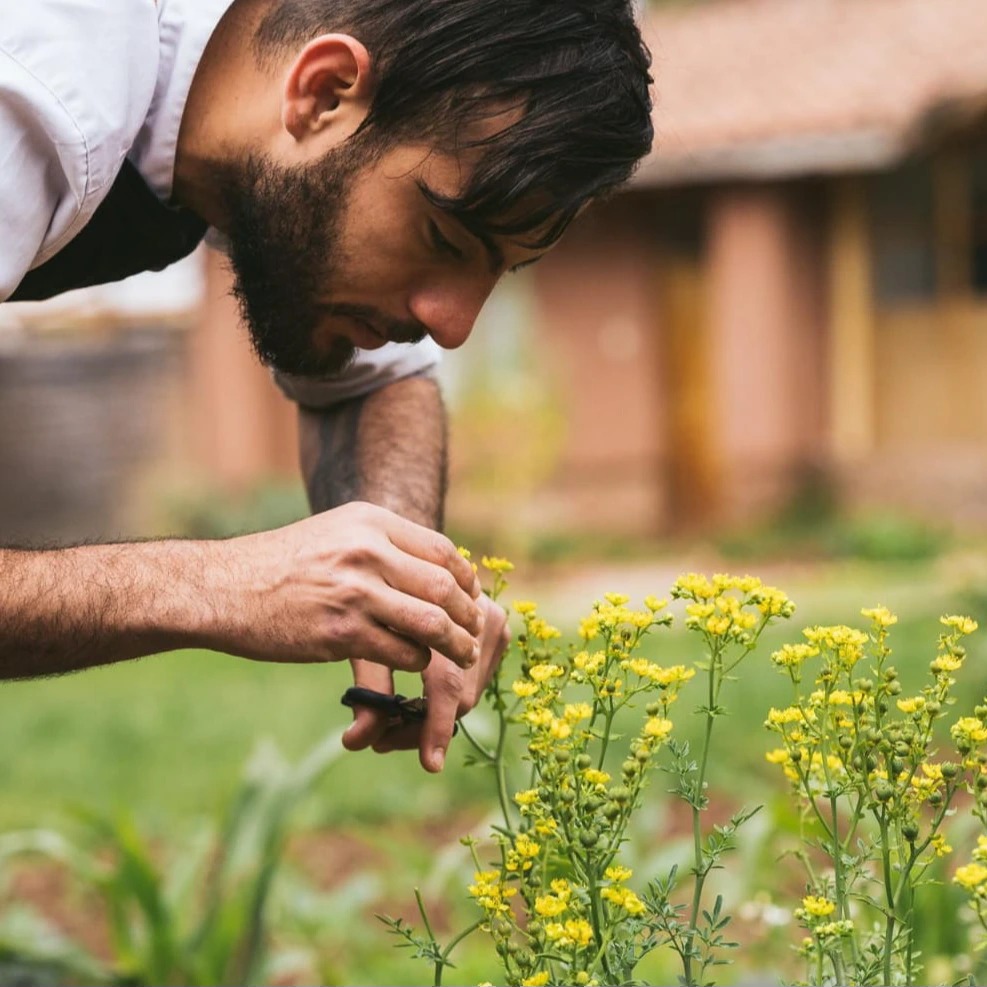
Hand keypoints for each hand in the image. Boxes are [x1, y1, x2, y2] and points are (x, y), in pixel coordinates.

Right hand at [220, 502, 481, 670]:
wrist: (222, 587)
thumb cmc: (279, 563)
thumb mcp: (334, 533)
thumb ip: (380, 544)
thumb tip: (432, 567)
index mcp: (369, 522)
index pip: (442, 550)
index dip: (465, 579)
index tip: (470, 598)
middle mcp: (367, 551)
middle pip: (444, 586)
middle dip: (467, 616)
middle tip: (473, 635)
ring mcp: (356, 592)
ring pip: (431, 623)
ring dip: (454, 645)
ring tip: (460, 655)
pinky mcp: (342, 632)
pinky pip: (403, 652)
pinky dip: (418, 663)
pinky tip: (414, 664)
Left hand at [341, 593, 510, 770]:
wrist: (407, 552)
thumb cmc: (375, 597)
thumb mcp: (364, 640)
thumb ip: (368, 693)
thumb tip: (356, 741)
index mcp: (439, 615)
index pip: (448, 686)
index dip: (436, 727)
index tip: (430, 763)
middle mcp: (476, 616)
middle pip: (460, 695)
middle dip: (423, 726)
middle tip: (383, 738)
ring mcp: (493, 619)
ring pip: (471, 689)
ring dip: (436, 711)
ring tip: (397, 715)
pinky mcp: (498, 625)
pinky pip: (477, 675)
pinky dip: (451, 690)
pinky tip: (422, 691)